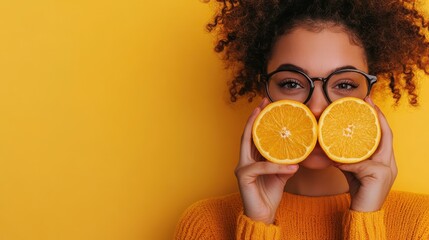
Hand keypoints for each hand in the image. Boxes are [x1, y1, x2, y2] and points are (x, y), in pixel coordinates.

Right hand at [235, 98, 298, 223]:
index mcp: (252, 158)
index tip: (266, 104)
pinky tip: (291, 166)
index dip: (258, 119)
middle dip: (255, 116)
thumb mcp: (281, 174)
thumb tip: (300, 151)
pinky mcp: (243, 177)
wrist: (263, 215)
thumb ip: (286, 161)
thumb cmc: (270, 193)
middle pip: (247, 134)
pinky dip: (276, 166)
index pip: (254, 135)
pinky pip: (262, 167)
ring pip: (251, 145)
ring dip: (260, 130)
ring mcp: (242, 168)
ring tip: (268, 118)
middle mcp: (244, 160)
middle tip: (264, 102)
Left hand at [336, 97, 397, 211]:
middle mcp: (390, 163)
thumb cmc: (359, 190)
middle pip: (386, 135)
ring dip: (360, 139)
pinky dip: (348, 164)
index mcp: (386, 159)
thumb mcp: (351, 169)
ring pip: (374, 148)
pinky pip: (361, 165)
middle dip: (377, 116)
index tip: (368, 102)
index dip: (378, 117)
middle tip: (367, 101)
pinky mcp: (380, 177)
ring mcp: (388, 170)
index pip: (384, 135)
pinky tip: (337, 162)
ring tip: (351, 123)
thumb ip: (346, 157)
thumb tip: (329, 146)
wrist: (363, 212)